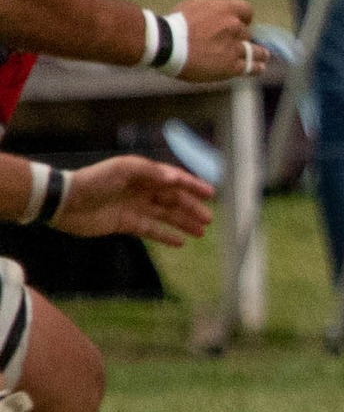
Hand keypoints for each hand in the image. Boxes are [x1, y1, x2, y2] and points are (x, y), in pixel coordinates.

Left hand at [53, 156, 212, 245]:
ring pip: (166, 215)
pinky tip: (180, 242)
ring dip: (183, 222)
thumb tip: (175, 178)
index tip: (210, 193)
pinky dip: (166, 235)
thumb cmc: (93, 181)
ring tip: (201, 232)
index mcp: (143, 175)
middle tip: (209, 219)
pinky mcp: (126, 223)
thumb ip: (150, 171)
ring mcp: (134, 207)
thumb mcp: (122, 169)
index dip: (193, 185)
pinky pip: (151, 230)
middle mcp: (141, 190)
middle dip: (192, 208)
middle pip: (173, 199)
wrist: (64, 203)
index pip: (174, 179)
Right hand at [172, 0, 267, 82]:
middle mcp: (234, 27)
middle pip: (246, 32)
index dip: (244, 18)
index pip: (246, 11)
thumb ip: (212, 10)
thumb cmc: (174, 24)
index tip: (242, 22)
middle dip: (240, 37)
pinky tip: (260, 67)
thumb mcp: (194, 6)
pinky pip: (250, 67)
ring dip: (259, 53)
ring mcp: (234, 47)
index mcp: (225, 10)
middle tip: (233, 44)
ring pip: (255, 50)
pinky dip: (256, 67)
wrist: (166, 44)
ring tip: (263, 56)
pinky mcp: (231, 66)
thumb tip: (218, 14)